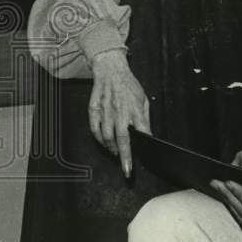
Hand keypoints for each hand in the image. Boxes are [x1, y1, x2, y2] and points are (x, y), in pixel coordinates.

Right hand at [88, 49, 150, 177]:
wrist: (111, 71)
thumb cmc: (129, 86)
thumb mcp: (143, 100)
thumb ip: (145, 119)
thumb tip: (148, 136)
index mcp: (134, 109)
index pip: (138, 134)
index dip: (136, 150)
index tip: (134, 164)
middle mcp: (119, 111)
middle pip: (121, 139)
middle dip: (124, 157)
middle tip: (126, 170)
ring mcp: (105, 111)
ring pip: (106, 137)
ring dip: (111, 149)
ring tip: (117, 153)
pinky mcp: (93, 110)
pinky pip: (94, 130)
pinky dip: (99, 140)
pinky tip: (105, 143)